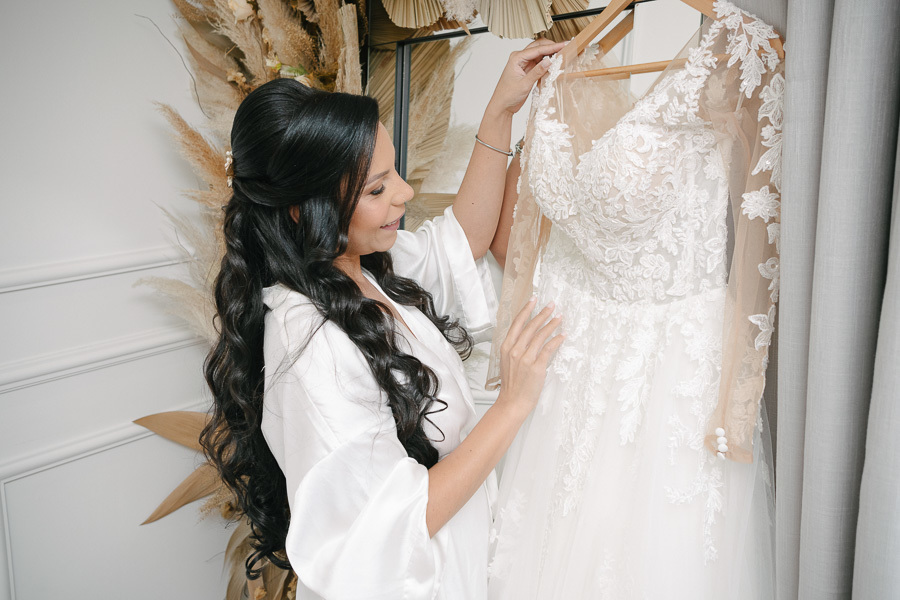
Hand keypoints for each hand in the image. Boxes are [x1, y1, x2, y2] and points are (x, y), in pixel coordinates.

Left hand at [487, 39, 567, 115]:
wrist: (502, 106)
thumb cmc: (507, 95)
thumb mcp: (524, 84)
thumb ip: (537, 72)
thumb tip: (549, 61)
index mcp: (516, 58)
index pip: (537, 49)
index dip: (552, 47)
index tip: (563, 45)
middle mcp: (520, 58)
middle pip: (538, 47)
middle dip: (552, 46)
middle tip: (565, 47)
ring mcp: (524, 63)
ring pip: (540, 53)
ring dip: (550, 53)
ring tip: (562, 53)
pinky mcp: (528, 70)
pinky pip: (539, 62)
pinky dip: (547, 61)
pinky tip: (555, 61)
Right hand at [496, 298, 564, 417]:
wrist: (512, 402)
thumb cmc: (511, 384)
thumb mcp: (507, 362)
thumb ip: (515, 348)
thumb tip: (529, 336)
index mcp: (506, 347)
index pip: (517, 323)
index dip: (526, 310)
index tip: (534, 299)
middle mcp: (514, 350)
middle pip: (530, 326)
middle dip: (542, 313)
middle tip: (552, 305)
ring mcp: (525, 358)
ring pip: (540, 335)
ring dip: (552, 324)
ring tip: (560, 317)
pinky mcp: (536, 367)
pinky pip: (548, 349)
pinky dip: (556, 340)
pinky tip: (562, 335)